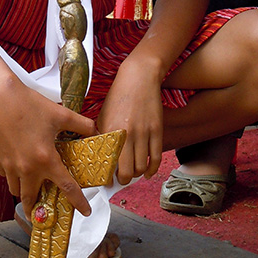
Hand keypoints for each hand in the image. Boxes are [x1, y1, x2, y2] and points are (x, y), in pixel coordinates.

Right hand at [0, 78, 95, 216]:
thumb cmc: (28, 104)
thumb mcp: (59, 113)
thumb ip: (81, 125)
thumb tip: (96, 130)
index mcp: (46, 159)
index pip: (67, 187)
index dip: (78, 202)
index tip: (85, 212)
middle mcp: (26, 168)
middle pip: (31, 199)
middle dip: (37, 209)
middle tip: (42, 213)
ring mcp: (8, 165)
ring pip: (16, 189)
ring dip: (24, 191)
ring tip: (30, 186)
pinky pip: (5, 174)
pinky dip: (11, 175)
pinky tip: (16, 164)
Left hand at [97, 55, 164, 184]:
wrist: (139, 78)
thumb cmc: (118, 96)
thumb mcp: (103, 115)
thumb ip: (103, 136)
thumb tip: (100, 156)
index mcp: (111, 130)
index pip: (110, 164)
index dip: (109, 177)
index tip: (108, 179)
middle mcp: (128, 134)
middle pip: (128, 172)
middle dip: (123, 180)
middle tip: (121, 178)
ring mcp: (144, 133)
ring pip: (142, 168)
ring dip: (137, 174)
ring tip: (133, 171)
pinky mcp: (157, 130)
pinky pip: (156, 158)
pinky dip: (152, 170)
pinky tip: (147, 173)